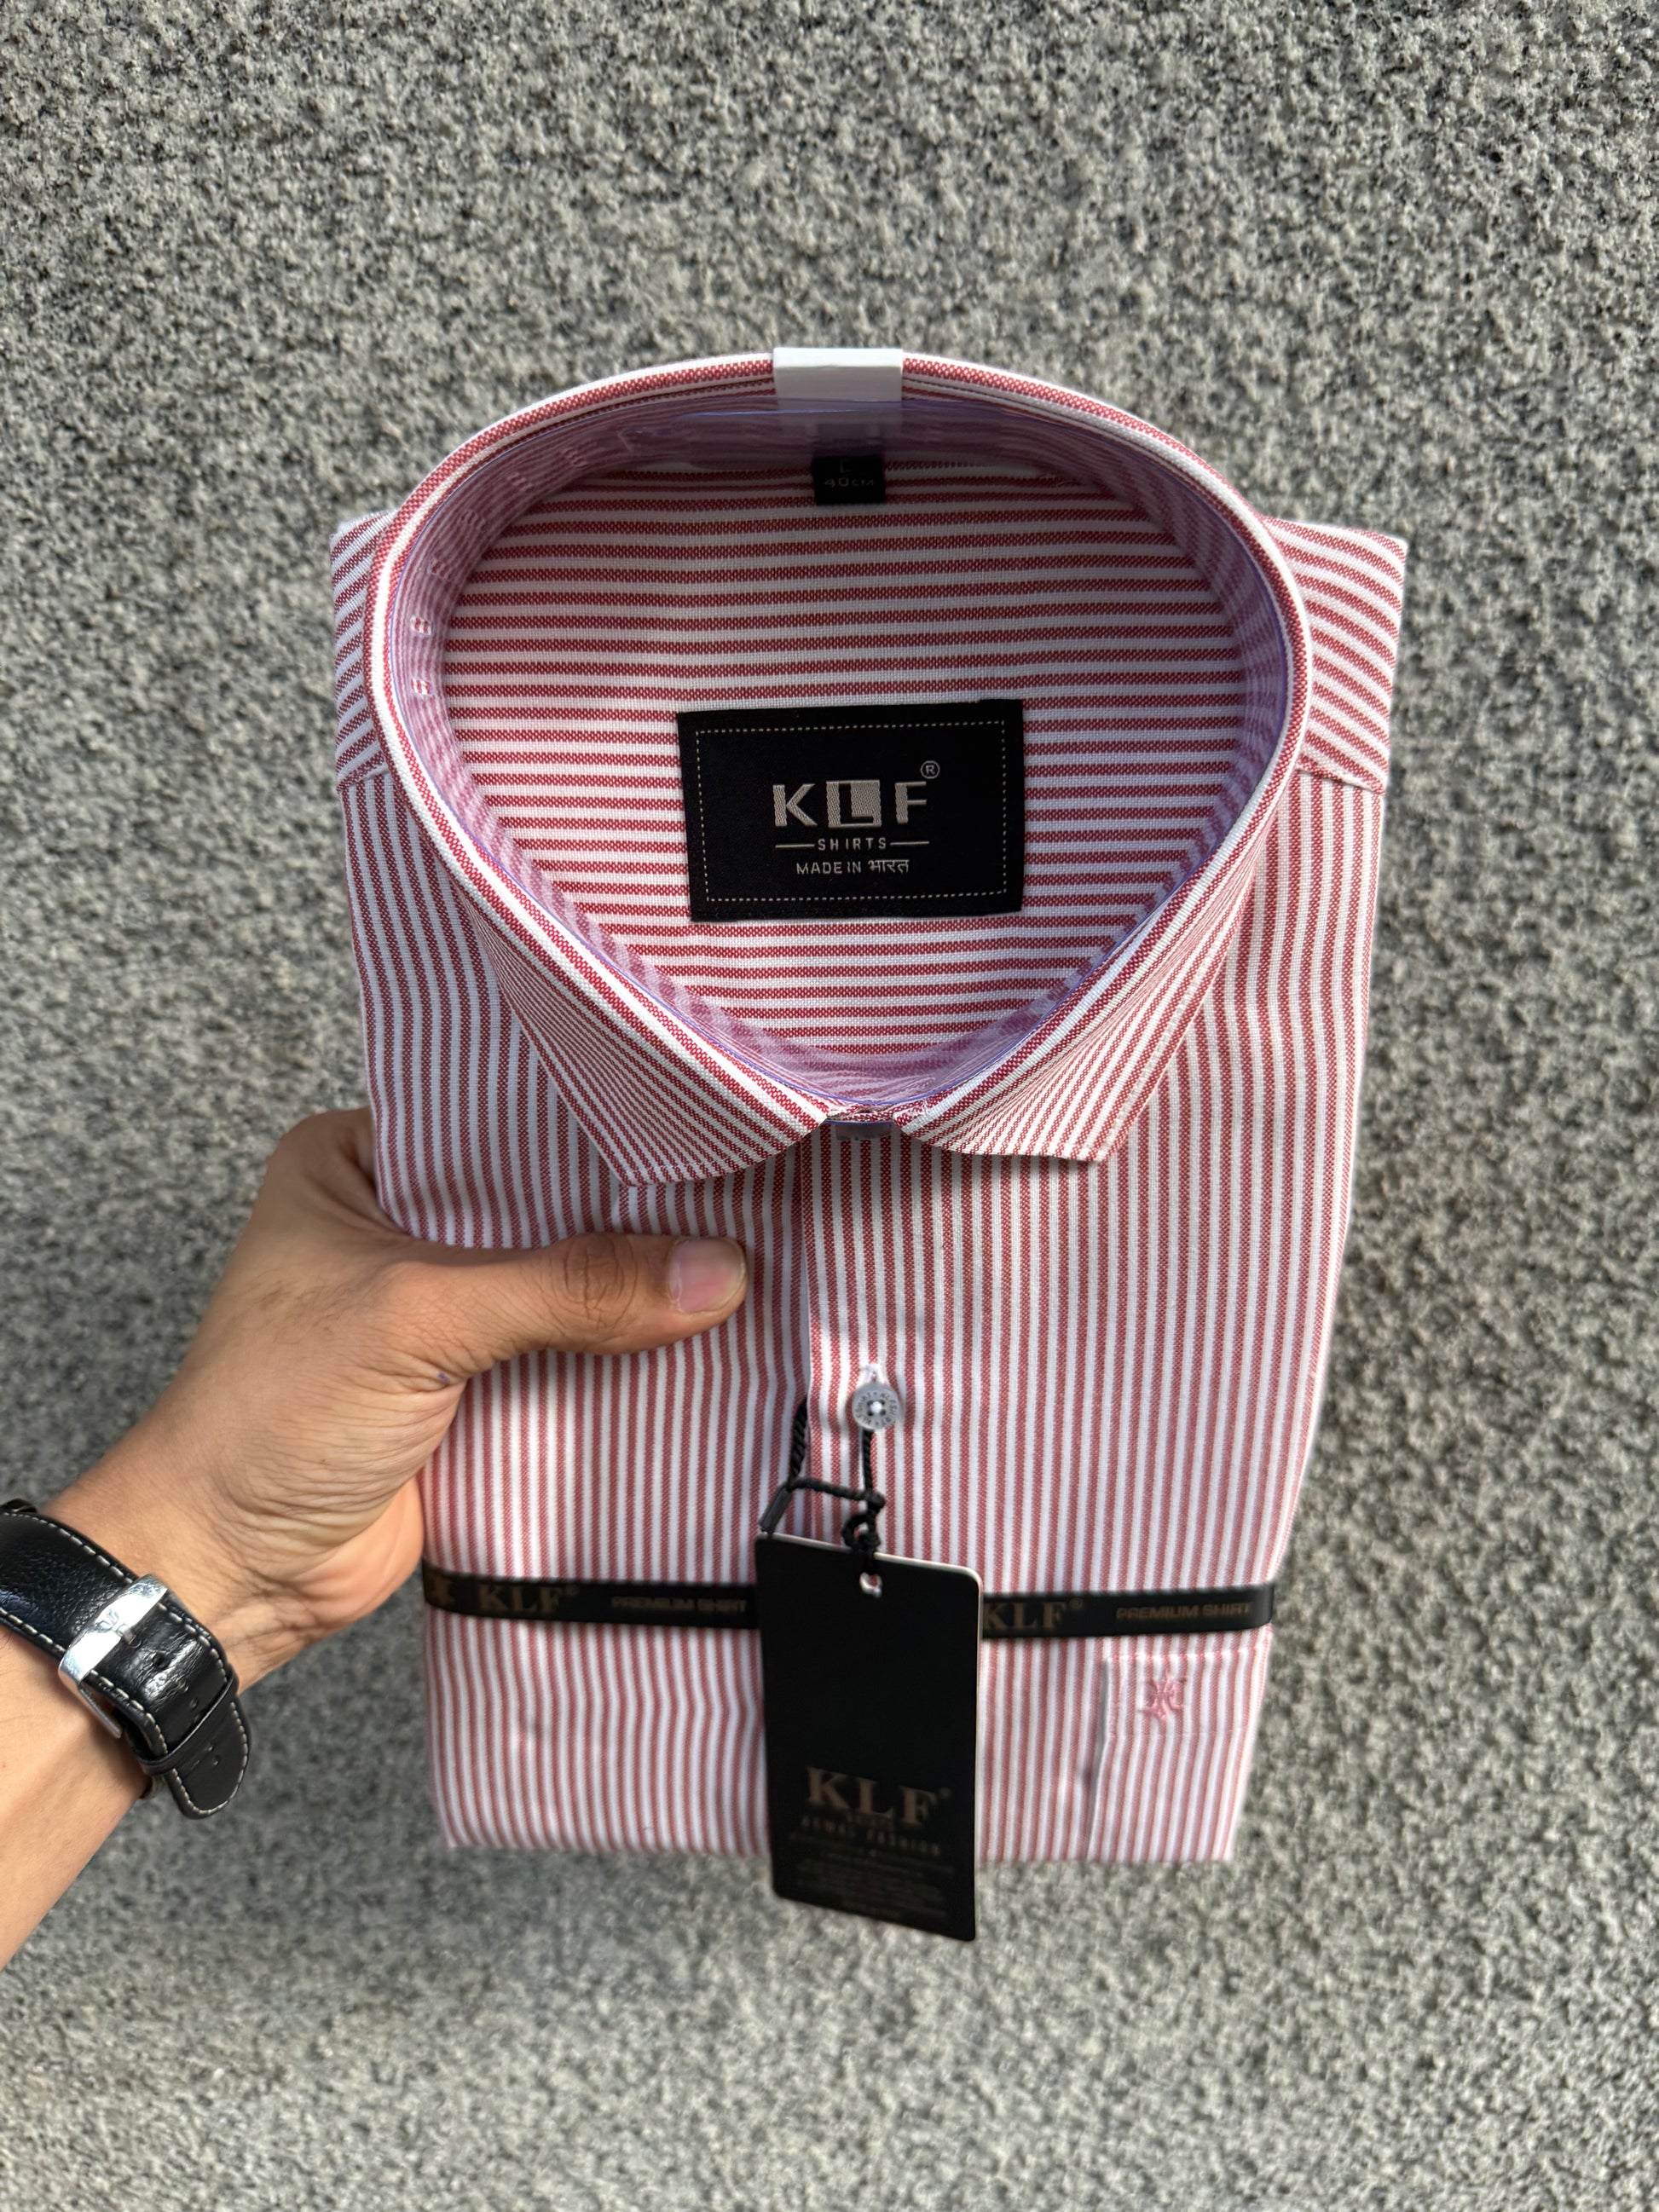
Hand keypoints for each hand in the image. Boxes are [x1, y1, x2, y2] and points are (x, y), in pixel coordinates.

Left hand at [48, 1109, 748, 1688]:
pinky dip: (625, 1363)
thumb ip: (567, 1288)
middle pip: (547, 1207)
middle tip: (741, 1200)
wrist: (228, 1576)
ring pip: (567, 1287)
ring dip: (636, 1296)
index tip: (697, 1133)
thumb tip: (711, 1271)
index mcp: (355, 1162)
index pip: (501, 1123)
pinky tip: (705, 1340)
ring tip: (748, 1264)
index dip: (594, 1134)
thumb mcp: (418, 1319)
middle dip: (631, 1219)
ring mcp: (441, 1313)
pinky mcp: (475, 1390)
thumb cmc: (263, 1421)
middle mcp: (400, 1225)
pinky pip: (571, 1361)